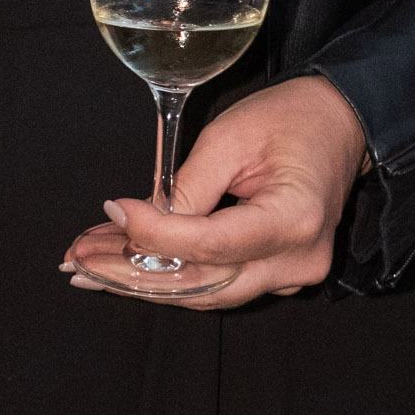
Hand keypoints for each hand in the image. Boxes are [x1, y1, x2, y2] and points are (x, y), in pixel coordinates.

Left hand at [63, 75, 369, 312]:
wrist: (339, 124)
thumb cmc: (290, 120)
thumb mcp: (231, 136)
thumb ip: (185, 186)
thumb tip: (135, 222)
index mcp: (294, 221)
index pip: (210, 244)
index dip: (154, 234)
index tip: (111, 212)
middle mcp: (296, 261)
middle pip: (201, 284)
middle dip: (130, 274)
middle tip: (75, 261)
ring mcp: (290, 276)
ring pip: (203, 293)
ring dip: (140, 281)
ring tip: (85, 267)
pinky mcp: (277, 275)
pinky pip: (215, 285)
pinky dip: (167, 277)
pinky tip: (121, 268)